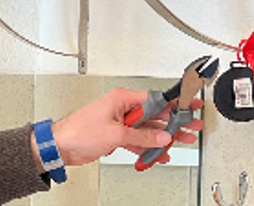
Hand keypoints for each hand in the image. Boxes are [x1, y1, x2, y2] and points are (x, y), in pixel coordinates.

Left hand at [49, 87, 203, 166]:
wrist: (62, 146)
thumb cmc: (78, 131)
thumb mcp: (116, 134)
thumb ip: (142, 137)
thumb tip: (162, 137)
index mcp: (122, 99)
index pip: (155, 99)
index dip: (174, 103)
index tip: (190, 104)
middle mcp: (122, 108)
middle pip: (155, 115)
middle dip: (173, 122)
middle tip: (191, 126)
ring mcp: (120, 123)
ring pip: (148, 130)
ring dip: (163, 138)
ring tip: (181, 141)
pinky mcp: (116, 136)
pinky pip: (138, 141)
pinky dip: (148, 148)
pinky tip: (159, 154)